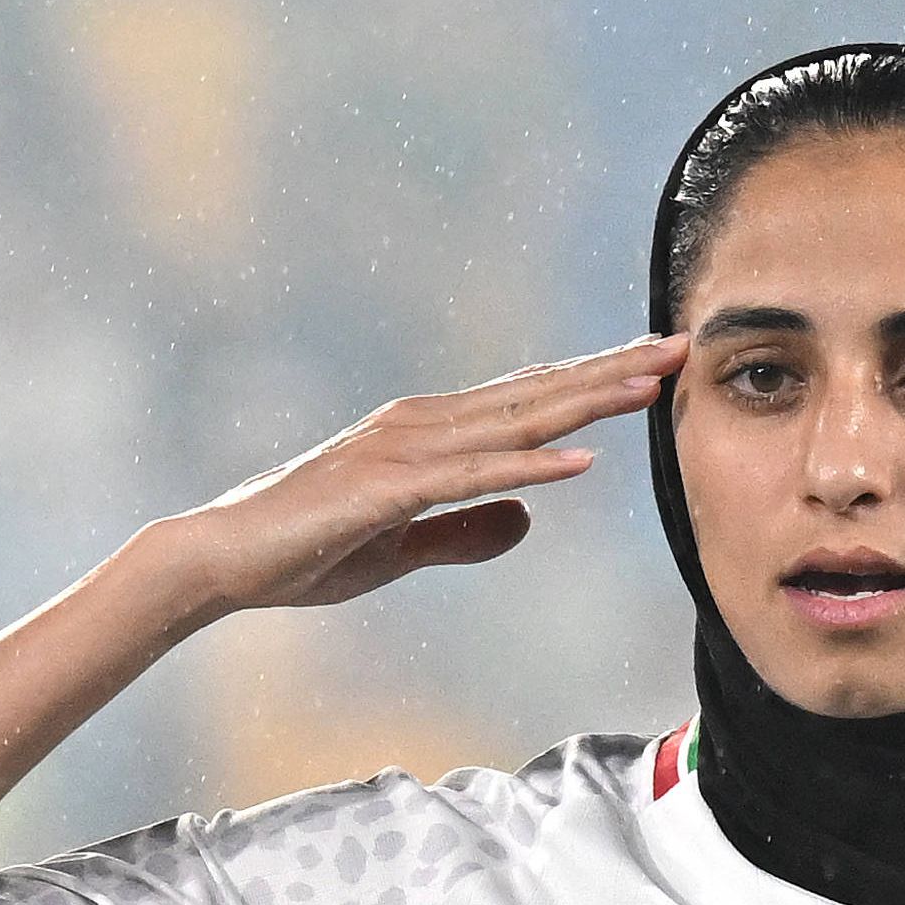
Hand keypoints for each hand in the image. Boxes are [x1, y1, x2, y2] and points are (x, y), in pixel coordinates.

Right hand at [161, 338, 685, 624]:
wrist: (222, 561)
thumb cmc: (306, 550)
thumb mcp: (406, 547)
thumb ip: (466, 530)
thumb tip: (527, 519)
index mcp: (431, 436)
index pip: (531, 403)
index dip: (597, 382)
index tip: (659, 364)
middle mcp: (423, 427)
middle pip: (537, 395)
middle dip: (612, 371)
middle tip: (682, 344)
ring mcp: (403, 453)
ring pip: (514, 424)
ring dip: (586, 404)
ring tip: (651, 384)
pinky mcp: (384, 491)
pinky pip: (470, 478)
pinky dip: (527, 469)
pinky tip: (579, 465)